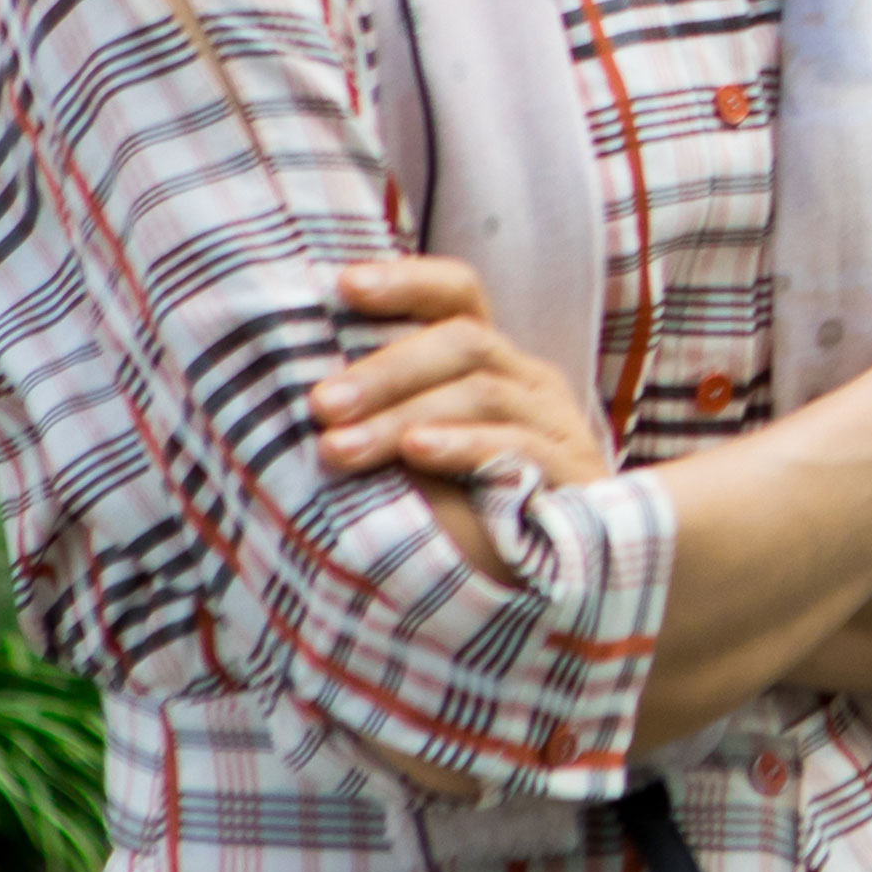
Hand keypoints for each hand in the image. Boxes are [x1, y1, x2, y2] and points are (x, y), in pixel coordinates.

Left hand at [319, 254, 607, 496]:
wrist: (539, 591)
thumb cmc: (459, 518)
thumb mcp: (412, 458)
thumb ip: (378, 421)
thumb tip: (300, 394)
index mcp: (488, 364)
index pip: (456, 295)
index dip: (406, 281)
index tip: (344, 286)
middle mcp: (527, 381)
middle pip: (465, 340)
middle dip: (385, 370)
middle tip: (320, 404)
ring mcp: (556, 424)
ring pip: (482, 391)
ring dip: (403, 416)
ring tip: (340, 448)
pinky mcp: (572, 474)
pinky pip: (519, 445)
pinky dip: (463, 444)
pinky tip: (417, 453)